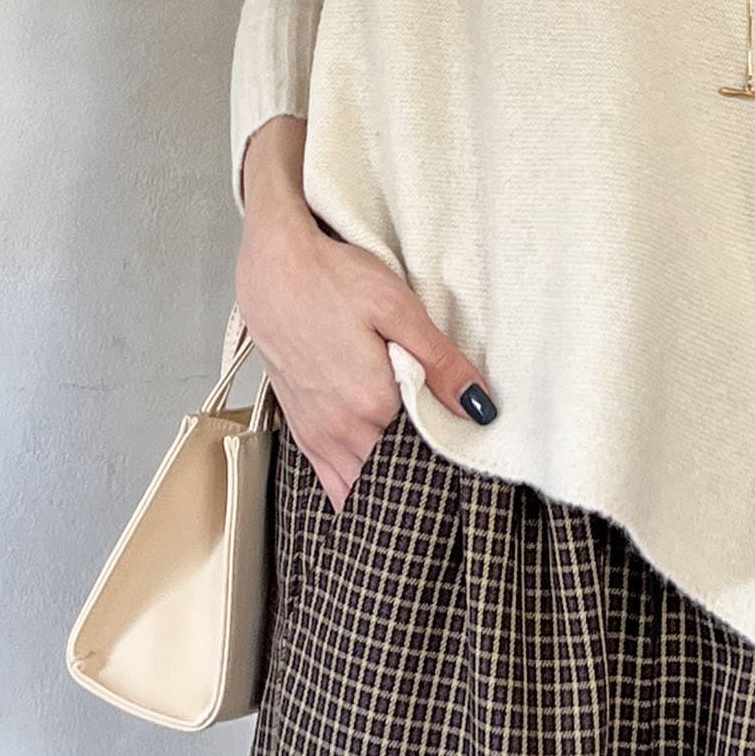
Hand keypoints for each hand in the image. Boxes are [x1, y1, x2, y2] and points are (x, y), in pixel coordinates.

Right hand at [236, 142, 496, 512]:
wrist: (272, 268)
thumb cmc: (333, 279)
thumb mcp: (398, 309)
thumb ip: (441, 364)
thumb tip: (481, 408)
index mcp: (370, 406)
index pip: (423, 459)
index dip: (450, 463)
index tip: (471, 458)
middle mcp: (339, 430)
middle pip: (389, 479)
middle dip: (421, 480)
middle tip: (450, 471)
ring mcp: (315, 434)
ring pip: (357, 487)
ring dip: (386, 485)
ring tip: (417, 472)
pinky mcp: (300, 428)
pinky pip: (330, 479)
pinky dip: (355, 485)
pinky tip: (375, 475)